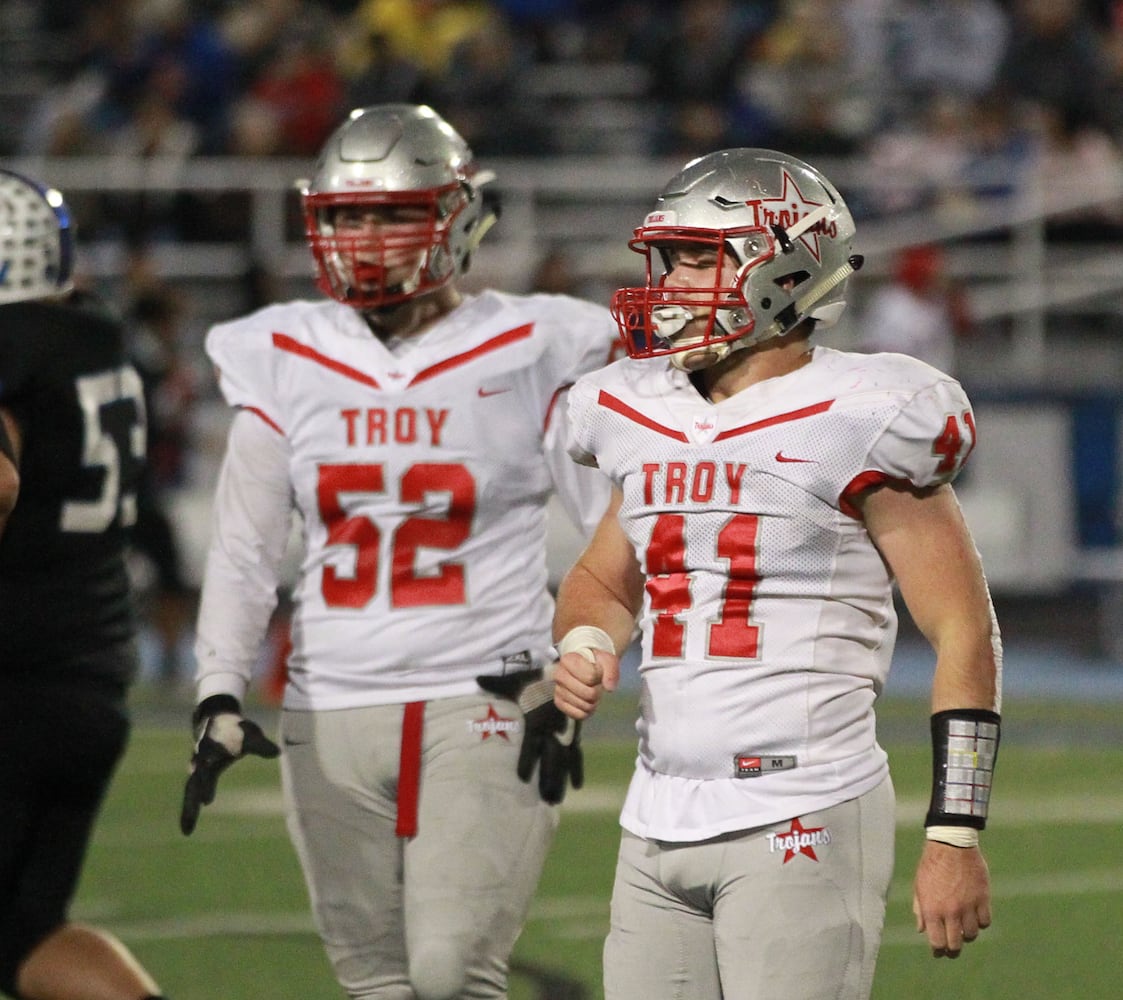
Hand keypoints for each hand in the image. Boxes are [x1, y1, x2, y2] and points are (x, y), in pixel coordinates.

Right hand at [180, 694, 279, 834]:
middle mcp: (200, 762)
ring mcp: (196, 769)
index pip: (208, 771)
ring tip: (187, 831)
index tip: (207, 801)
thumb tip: (277, 752)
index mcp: (211, 752)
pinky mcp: (198, 775)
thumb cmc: (236, 729)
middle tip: (189, 825)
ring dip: (188, 810)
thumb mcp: (250, 735)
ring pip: (190, 792)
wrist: (218, 719)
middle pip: (193, 785)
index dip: (207, 785)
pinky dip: (190, 808)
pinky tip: (189, 827)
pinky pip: (192, 793)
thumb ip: (261, 746)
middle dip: (191, 803)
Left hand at [477, 669, 582, 804]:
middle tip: (545, 799)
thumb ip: (497, 683)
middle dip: (548, 779)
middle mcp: (553, 731)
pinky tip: (577, 786)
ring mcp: (566, 734)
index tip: (522, 779)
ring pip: (564, 762)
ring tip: (556, 801)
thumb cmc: (538, 679)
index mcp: (537, 721)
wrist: (569, 673)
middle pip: (551, 759)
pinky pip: (577, 755)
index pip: (531, 745)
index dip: (527, 761)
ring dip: (561, 781)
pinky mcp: (575, 734)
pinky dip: (577, 770)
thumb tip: (477, 678)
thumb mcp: (517, 680)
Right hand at [553, 646, 617, 719]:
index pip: (591, 676)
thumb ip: (611, 670)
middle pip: (588, 694)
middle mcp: (559, 674)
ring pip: (584, 705)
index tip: (598, 669)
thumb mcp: (607, 659)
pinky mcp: (559, 703)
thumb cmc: (595, 662)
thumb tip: (609, 688)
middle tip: (596, 683)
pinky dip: (587, 711)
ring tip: (591, 690)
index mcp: (569, 659)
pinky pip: (578, 715)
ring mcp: (558, 689)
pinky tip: (587, 701)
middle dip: (598, 691)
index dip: (600, 675)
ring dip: (593, 701)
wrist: (586, 665)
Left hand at [913, 840, 992, 957]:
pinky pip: (985, 922)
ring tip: (963, 928)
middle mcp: (950, 911)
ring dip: (967, 934)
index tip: (939, 952)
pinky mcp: (983, 899)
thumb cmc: (931, 864)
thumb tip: (921, 930)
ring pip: (972, 934)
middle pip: (956, 944)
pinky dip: (981, 922)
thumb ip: (920, 909)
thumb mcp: (919, 885)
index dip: (938, 950)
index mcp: (932, 909)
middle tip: (952, 949)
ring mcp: (968, 906)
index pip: (937, 942)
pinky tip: (975, 917)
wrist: (951, 844)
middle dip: (953, 950)